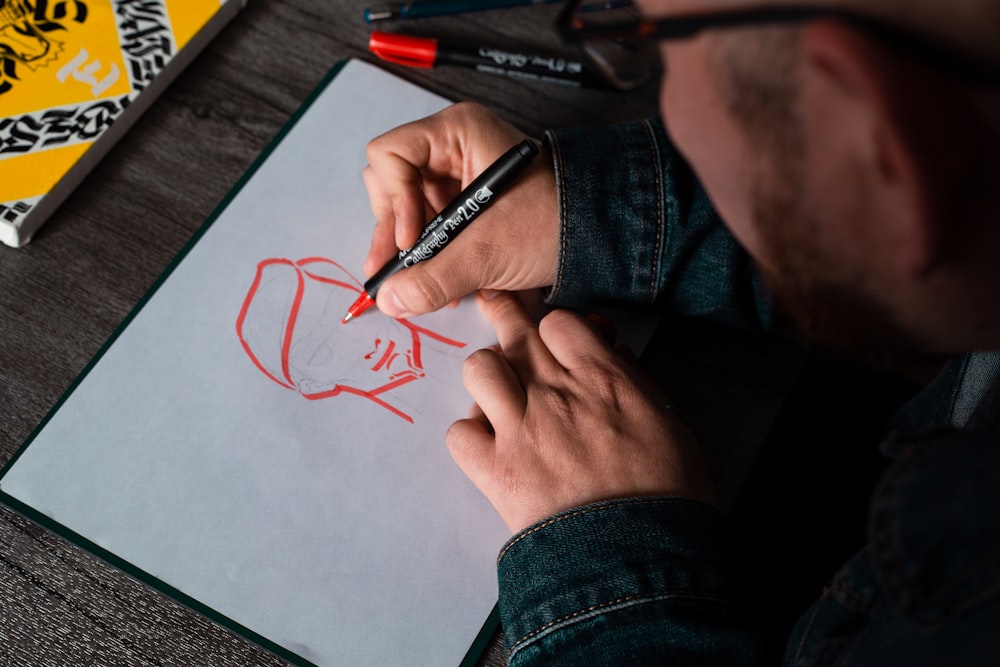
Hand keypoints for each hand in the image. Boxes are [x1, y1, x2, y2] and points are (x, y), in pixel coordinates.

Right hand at [362, 102, 558, 317]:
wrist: (599, 239)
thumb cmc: (555, 222)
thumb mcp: (488, 252)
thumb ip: (433, 277)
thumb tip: (389, 300)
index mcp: (457, 132)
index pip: (390, 155)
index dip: (392, 200)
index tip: (410, 240)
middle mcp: (452, 147)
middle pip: (390, 183)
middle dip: (395, 232)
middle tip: (396, 274)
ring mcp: (458, 175)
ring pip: (406, 210)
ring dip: (414, 252)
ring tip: (428, 286)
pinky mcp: (466, 203)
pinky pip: (430, 227)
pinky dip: (431, 257)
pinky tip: (445, 283)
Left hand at [447, 290, 718, 533]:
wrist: (639, 559)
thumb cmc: (667, 497)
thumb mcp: (670, 426)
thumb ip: (636, 384)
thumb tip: (615, 356)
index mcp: (603, 380)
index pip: (558, 322)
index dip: (553, 328)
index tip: (552, 338)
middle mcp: (556, 394)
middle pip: (515, 333)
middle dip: (505, 318)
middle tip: (495, 307)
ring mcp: (521, 430)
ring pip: (478, 369)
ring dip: (486, 378)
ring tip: (498, 396)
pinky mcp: (495, 471)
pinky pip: (458, 433)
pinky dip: (469, 437)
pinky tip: (488, 448)